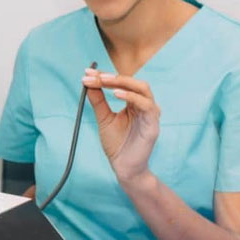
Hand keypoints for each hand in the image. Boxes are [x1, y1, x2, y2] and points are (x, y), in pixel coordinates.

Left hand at [82, 68, 159, 183]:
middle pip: (133, 82)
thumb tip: (88, 82)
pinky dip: (132, 97)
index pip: (122, 84)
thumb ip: (98, 101)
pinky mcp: (153, 125)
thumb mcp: (104, 118)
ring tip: (103, 81)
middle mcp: (144, 106)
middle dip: (113, 76)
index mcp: (134, 103)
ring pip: (143, 89)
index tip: (87, 72)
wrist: (123, 167)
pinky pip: (146, 106)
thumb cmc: (117, 143)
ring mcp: (150, 115)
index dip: (104, 77)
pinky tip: (116, 94)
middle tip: (94, 75)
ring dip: (122, 82)